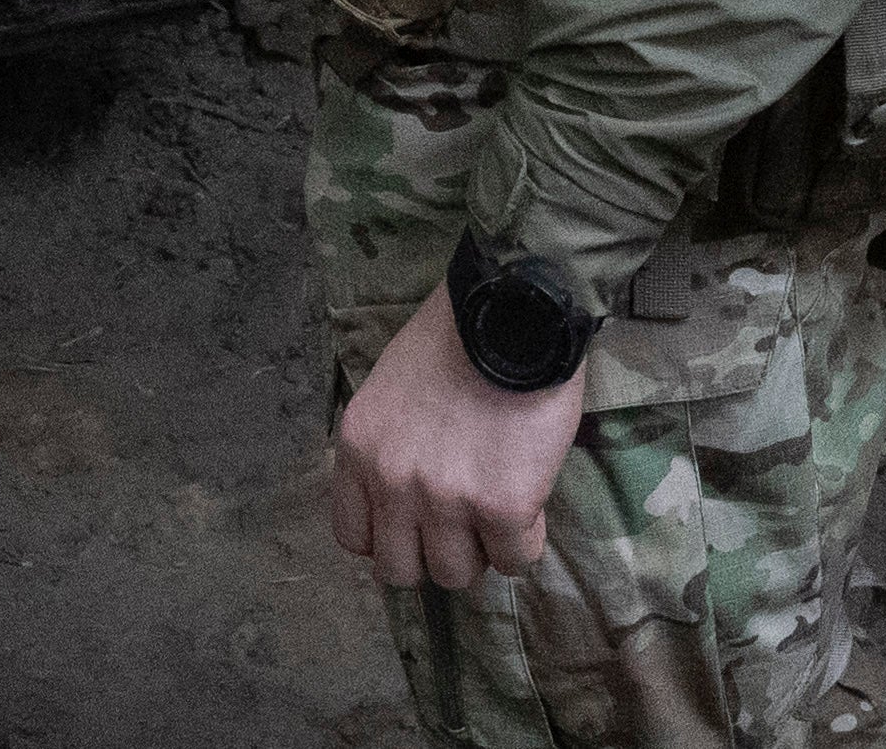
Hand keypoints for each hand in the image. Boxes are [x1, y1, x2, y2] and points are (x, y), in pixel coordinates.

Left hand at [323, 283, 597, 591]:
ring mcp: (446, 499)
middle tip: (462, 524)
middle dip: (433, 553)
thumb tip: (410, 492)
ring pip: (456, 574)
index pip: (354, 538)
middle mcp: (392, 482)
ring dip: (480, 550)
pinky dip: (525, 540)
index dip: (390, 537)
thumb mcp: (390, 388)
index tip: (417, 523)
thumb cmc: (455, 336)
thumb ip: (390, 444)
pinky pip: (514, 560)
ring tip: (499, 511)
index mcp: (358, 450)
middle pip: (400, 570)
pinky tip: (531, 503)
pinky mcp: (503, 507)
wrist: (512, 309)